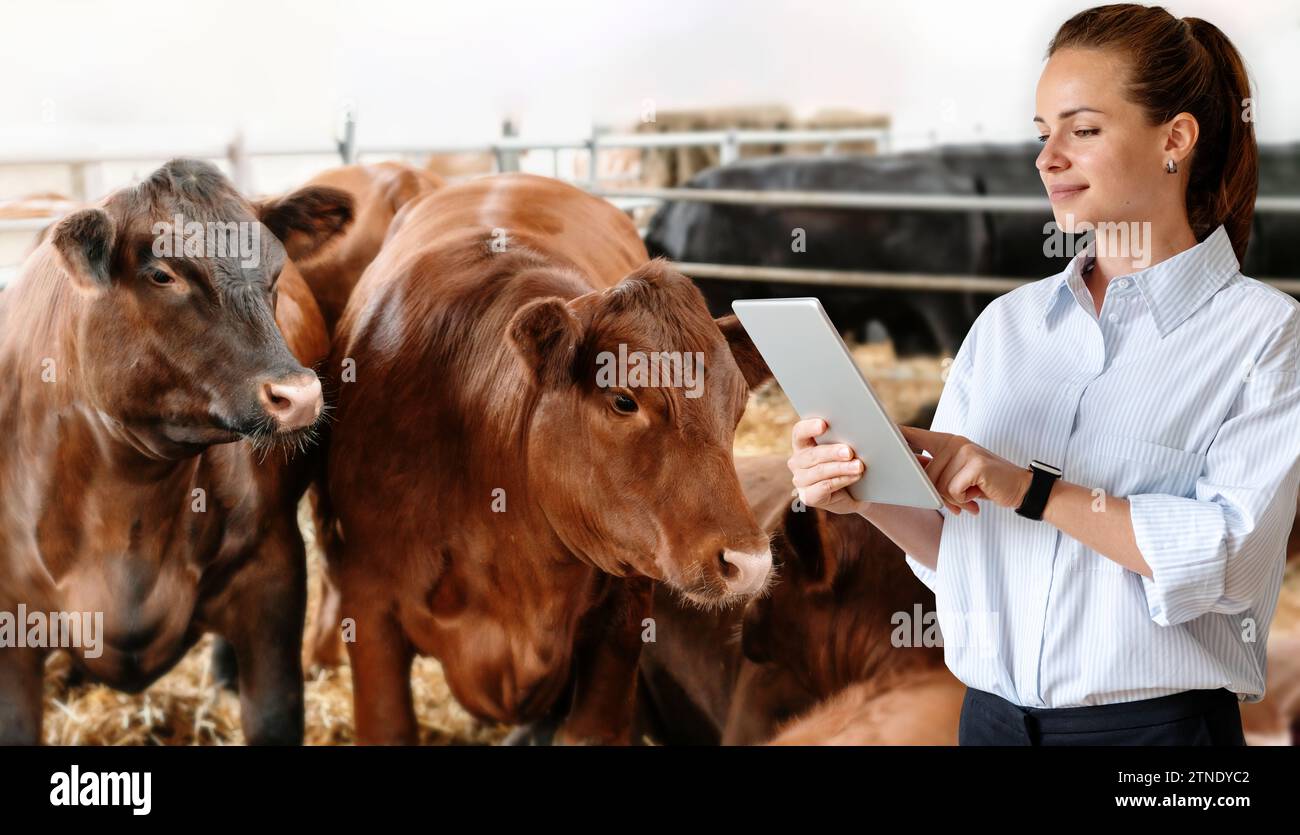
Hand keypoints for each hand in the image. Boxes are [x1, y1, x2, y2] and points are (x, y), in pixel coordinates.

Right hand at [787, 418, 931, 515]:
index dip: (809, 427)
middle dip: (832, 452)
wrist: (861, 490)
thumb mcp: (852, 444)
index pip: (800, 432)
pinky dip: (841, 481)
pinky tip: (855, 477)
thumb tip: (866, 421)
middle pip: (812, 454)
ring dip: (841, 468)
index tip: (824, 424)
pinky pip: (824, 487)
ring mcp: (801, 480)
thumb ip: (850, 433)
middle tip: (849, 451)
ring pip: (820, 471)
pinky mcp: (809, 496)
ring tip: (859, 465)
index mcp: (804, 442)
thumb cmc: (855, 459)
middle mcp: (798, 461)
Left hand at [897, 426, 1033, 514]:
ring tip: (971, 496)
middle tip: (960, 499)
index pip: (916, 436)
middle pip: (926, 476)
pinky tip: (978, 495)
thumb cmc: (984, 483)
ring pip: (939, 486)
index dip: (898, 434)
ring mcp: (965, 451)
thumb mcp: (957, 474)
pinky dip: (964, 500)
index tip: (879, 427)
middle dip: (941, 495)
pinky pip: (954, 491)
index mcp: (947, 442)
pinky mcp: (975, 464)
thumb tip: (909, 473)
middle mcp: (954, 442)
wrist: (1020, 488)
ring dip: (954, 499)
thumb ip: (935, 471)